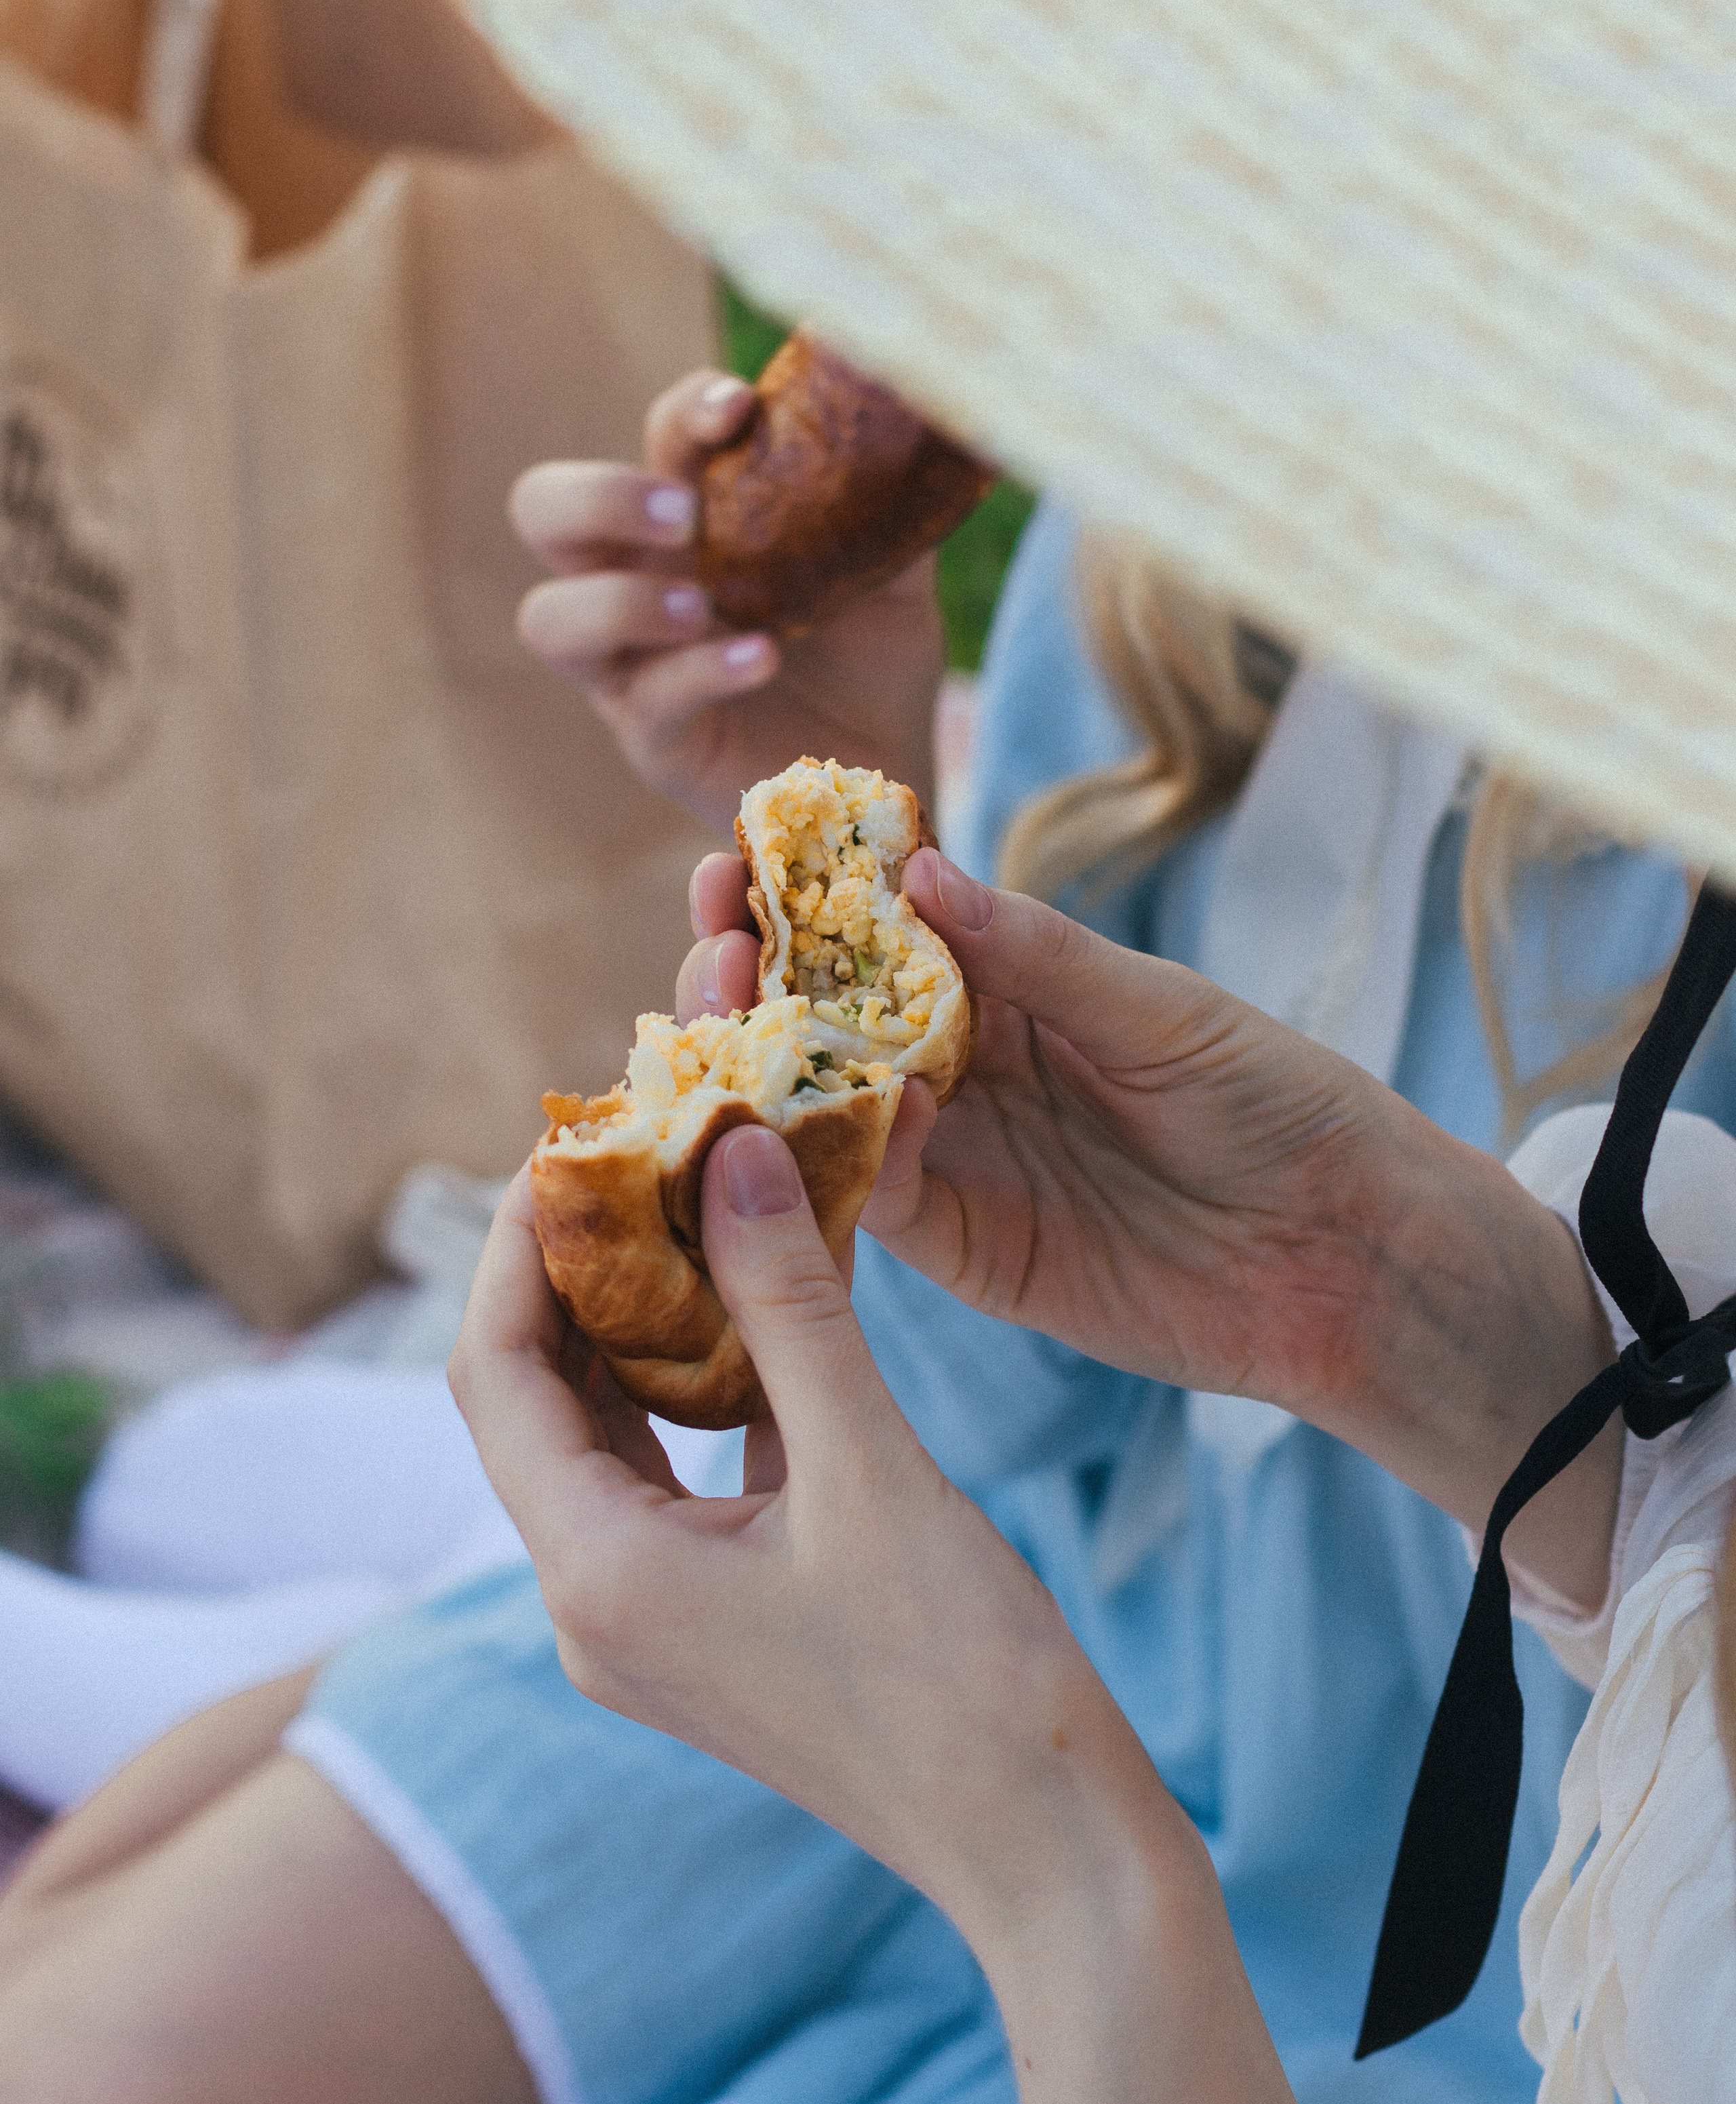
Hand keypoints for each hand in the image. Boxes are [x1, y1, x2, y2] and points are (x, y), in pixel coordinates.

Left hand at [449, 1136, 1174, 1948]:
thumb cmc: (963, 1676)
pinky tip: (755, 1305)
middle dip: (575, 1274)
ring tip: (690, 1206)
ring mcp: (651, 1623)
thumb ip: (790, 1303)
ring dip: (640, 1324)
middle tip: (635, 1154)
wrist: (1046, 1845)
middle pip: (536, 1401)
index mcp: (597, 1578)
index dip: (515, 1248)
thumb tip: (733, 1153)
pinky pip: (675, 1479)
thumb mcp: (870, 1467)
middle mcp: (596, 1604)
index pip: (495, 1375)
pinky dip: (700, 1389)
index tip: (569, 1141)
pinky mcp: (714, 1624)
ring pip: (607, 1436)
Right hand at [510, 368, 943, 832]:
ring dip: (617, 600)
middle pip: (541, 512)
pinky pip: (645, 700)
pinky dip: (700, 671)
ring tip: (701, 605)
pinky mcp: (657, 742)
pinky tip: (762, 657)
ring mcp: (635, 668)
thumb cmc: (873, 664)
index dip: (683, 413)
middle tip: (684, 516)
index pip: (654, 443)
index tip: (739, 408)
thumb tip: (917, 405)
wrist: (889, 771)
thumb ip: (886, 502)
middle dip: (597, 496)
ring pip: (549, 619)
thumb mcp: (893, 573)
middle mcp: (640, 584)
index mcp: (691, 525)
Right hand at [679, 847, 1619, 1591]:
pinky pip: (865, 1197)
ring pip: (820, 1101)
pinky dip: (823, 1159)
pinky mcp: (959, 1245)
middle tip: (709, 936)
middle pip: (825, 1010)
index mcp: (1014, 983)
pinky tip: (796, 1116)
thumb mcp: (1164, 1011)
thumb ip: (1040, 955)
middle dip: (752, 969)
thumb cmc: (1278, 1102)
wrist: (1345, 1253)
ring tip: (713, 1007)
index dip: (805, 891)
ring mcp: (955, 1154)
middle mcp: (965, 1063)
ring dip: (757, 1058)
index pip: (883, 925)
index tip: (737, 850)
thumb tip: (919, 874)